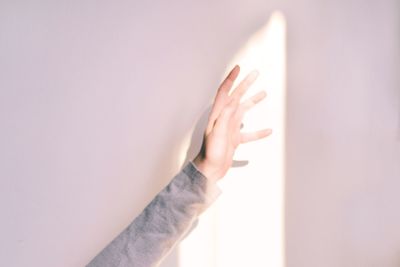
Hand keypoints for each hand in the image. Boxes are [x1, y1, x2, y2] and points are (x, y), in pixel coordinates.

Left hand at [193, 65, 271, 181]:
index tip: (239, 68)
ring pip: (243, 111)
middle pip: (236, 97)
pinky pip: (248, 133)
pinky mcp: (234, 139)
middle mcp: (224, 119)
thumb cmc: (211, 153)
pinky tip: (269, 131)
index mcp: (218, 115)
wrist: (210, 170)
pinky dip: (258, 132)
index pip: (224, 92)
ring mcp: (229, 128)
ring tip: (264, 94)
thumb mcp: (218, 133)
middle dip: (245, 84)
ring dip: (253, 102)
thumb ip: (225, 117)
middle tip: (256, 74)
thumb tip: (233, 100)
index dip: (231, 79)